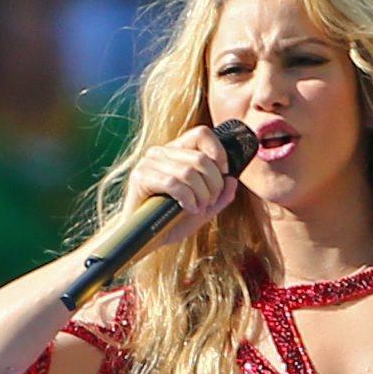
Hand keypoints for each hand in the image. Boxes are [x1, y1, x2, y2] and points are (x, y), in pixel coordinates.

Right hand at [120, 130, 237, 244]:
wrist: (147, 239)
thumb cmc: (173, 221)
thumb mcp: (205, 208)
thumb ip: (221, 195)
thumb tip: (232, 180)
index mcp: (176, 151)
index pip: (202, 134)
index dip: (219, 154)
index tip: (223, 176)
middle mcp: (161, 152)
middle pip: (201, 158)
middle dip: (214, 185)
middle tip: (210, 202)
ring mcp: (148, 163)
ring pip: (189, 172)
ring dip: (202, 195)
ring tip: (199, 207)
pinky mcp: (140, 177)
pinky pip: (174, 183)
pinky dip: (187, 199)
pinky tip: (187, 208)